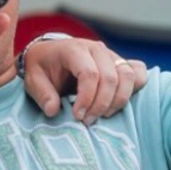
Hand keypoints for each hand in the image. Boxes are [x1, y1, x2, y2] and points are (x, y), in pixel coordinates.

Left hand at [21, 38, 148, 123]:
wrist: (49, 55)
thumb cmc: (42, 68)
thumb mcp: (32, 80)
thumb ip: (42, 94)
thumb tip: (53, 111)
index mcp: (73, 49)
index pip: (89, 73)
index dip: (87, 98)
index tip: (78, 116)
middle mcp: (95, 48)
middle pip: (111, 77)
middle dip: (102, 104)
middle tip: (88, 121)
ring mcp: (110, 54)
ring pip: (128, 76)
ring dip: (119, 100)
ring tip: (102, 116)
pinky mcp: (120, 62)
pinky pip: (138, 72)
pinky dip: (135, 89)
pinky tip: (118, 103)